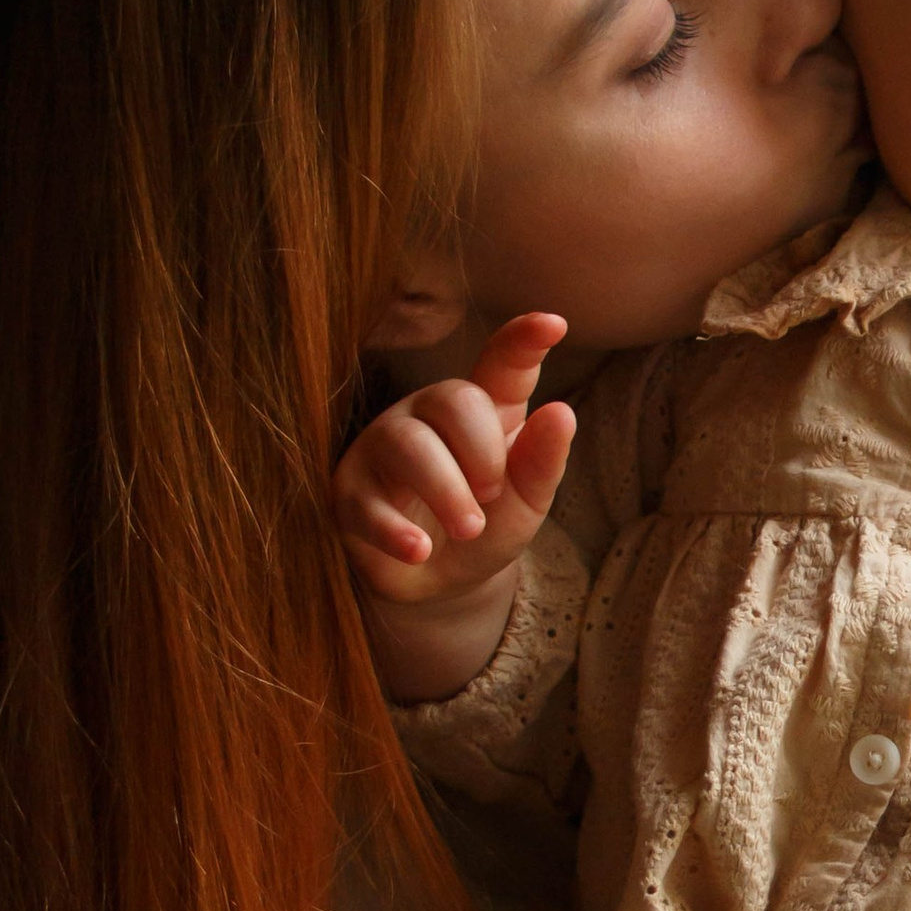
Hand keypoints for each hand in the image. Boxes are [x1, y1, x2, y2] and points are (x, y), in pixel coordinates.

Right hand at [333, 311, 575, 701]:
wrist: (438, 585)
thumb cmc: (485, 527)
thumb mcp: (526, 500)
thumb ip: (542, 461)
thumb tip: (561, 413)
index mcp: (480, 408)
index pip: (500, 363)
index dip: (523, 341)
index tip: (553, 325)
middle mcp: (426, 415)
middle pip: (452, 398)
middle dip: (482, 452)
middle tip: (492, 496)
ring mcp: (382, 449)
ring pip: (408, 444)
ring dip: (446, 490)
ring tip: (469, 528)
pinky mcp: (349, 493)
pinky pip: (367, 502)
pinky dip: (395, 529)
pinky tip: (417, 549)